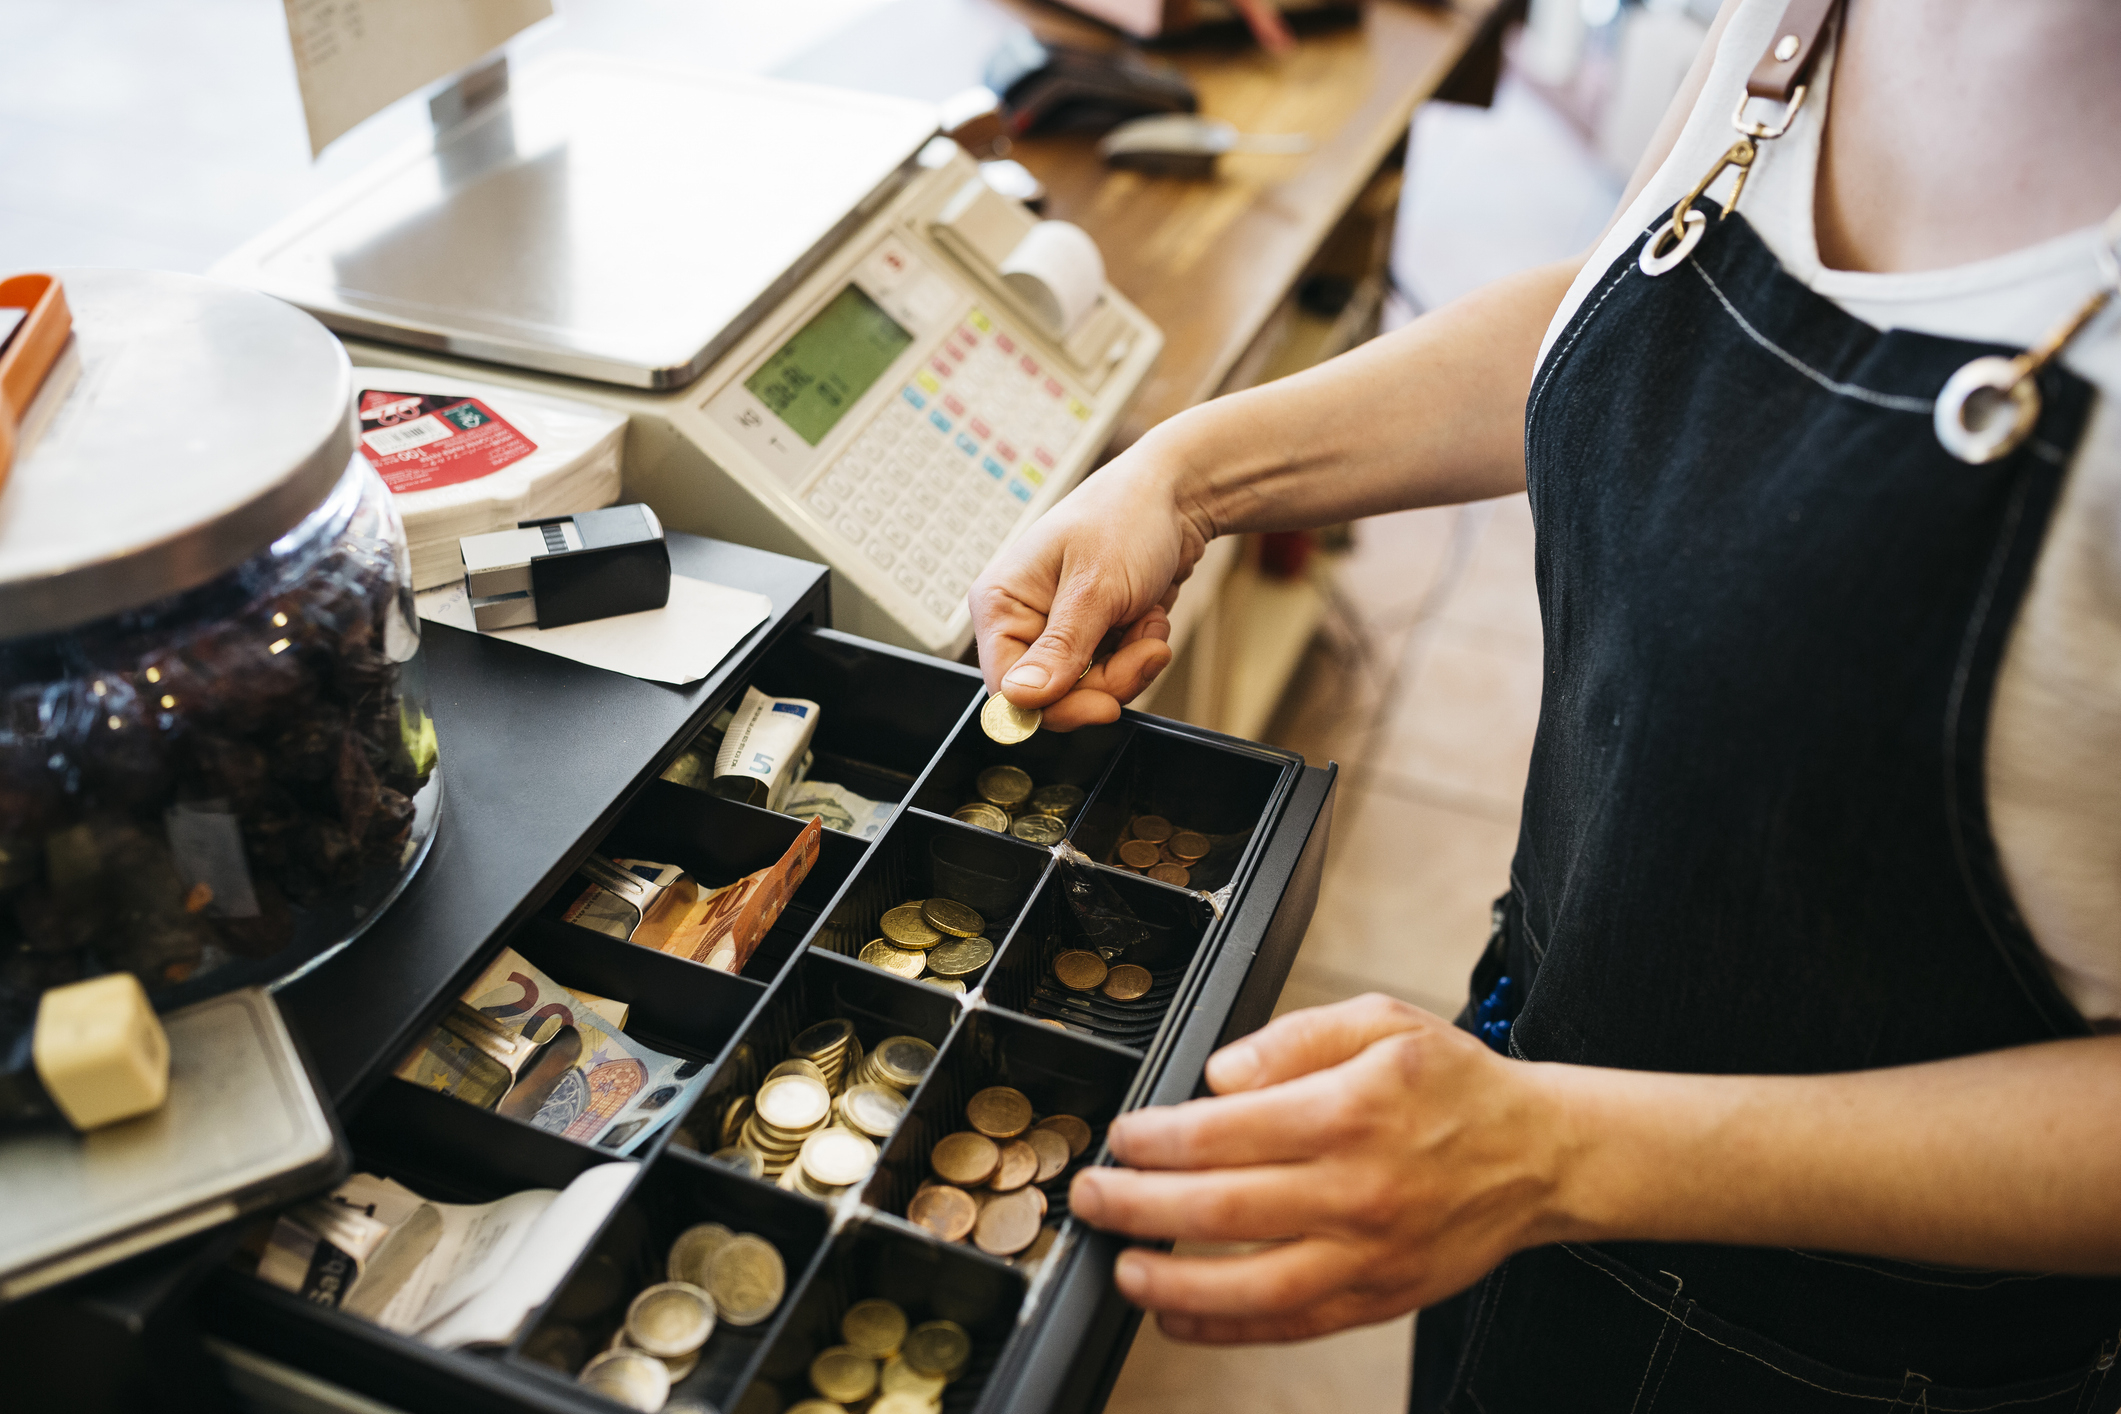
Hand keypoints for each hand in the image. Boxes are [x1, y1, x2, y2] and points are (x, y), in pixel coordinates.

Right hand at [969, 428, 1213, 729]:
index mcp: (1000, 603)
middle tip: (1144, 648)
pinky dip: (1139, 652)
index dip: (1055, 707)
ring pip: (1088, 690)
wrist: (1178, 496)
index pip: (1007, 689)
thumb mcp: (1096, 586)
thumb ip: (1060, 648)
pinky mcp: (1091, 637)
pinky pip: (1112, 675)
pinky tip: (1148, 615)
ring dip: (1130, 663)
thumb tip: (1019, 698)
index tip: (1105, 704)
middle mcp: (1023, 621)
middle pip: (1053, 697)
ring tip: (1146, 617)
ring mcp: (1058, 631)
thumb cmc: (1126, 518)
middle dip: (1108, 680)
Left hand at [1067, 994, 1573, 1342]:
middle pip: (1220, 1207)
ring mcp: (1368, 1254)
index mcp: (1349, 1111)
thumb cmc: (1453, 1084)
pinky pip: (1291, 1324)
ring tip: (1121, 1268)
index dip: (1155, 1138)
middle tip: (1090, 1197)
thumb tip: (1217, 1075)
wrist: (1540, 1155)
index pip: (1224, 1131)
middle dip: (1136, 1205)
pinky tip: (1178, 1316)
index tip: (1120, 1136)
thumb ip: (1292, 1037)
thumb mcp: (1380, 1021)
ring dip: (1171, 1282)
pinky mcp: (1379, 1297)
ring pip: (1250, 1284)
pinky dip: (1227, 1328)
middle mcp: (1356, 1189)